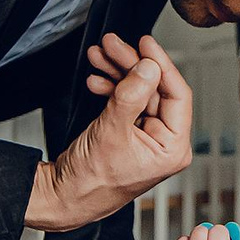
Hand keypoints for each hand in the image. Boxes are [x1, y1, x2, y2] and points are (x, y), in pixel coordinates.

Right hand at [26, 34, 191, 231]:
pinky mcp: (130, 133)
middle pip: (155, 89)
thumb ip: (131, 96)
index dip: (161, 64)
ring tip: (99, 55)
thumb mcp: (111, 131)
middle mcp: (164, 143)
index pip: (177, 95)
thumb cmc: (89, 181)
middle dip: (131, 64)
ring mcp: (147, 137)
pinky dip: (112, 88)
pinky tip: (97, 79)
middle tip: (113, 44)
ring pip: (138, 92)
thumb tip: (149, 68)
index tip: (145, 43)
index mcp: (173, 149)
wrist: (62, 196)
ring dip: (118, 72)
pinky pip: (126, 102)